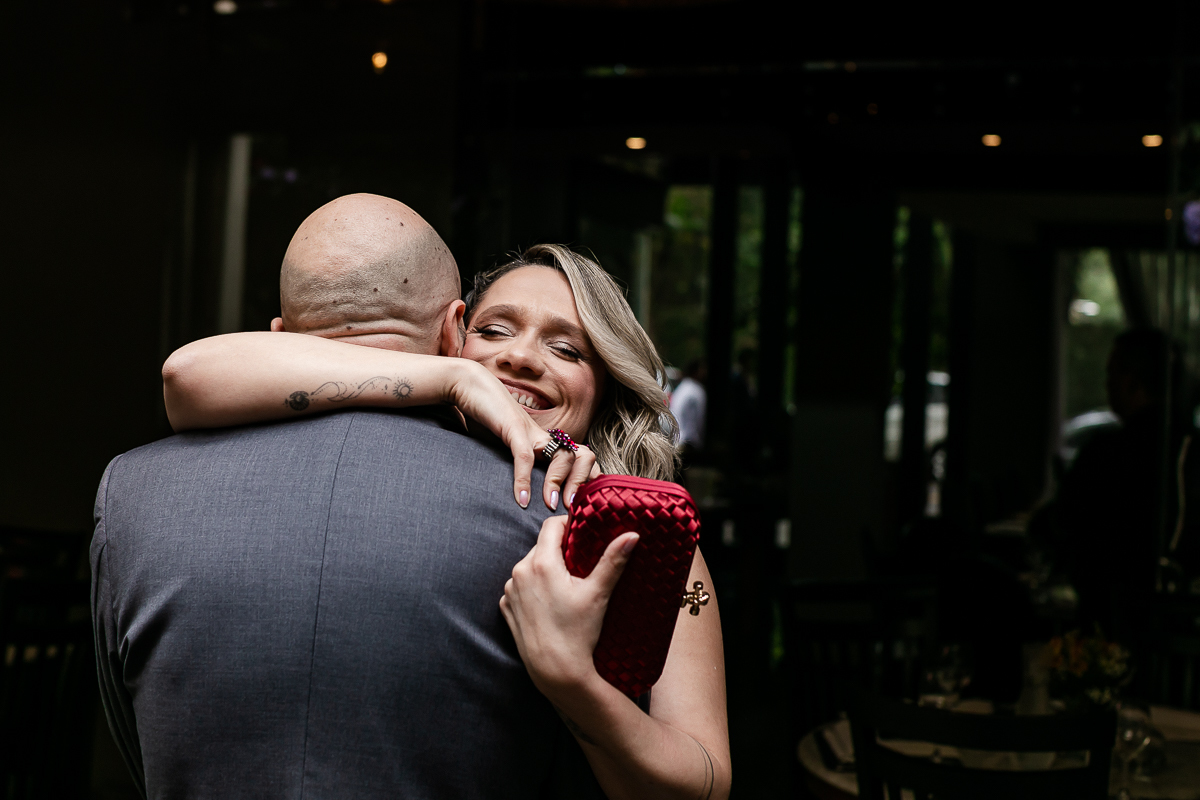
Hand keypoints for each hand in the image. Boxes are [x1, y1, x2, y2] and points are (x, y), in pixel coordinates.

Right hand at [449, 361, 594, 508]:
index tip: (580, 505)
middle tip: (569, 509)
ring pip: (563, 456)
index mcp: (547, 442)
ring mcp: (532, 431)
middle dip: (582, 484)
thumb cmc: (486, 419)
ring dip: (557, 484)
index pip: (582, 460)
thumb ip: (517, 466)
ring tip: (548, 506)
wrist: (469, 386)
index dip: (587, 481)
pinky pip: (525, 457)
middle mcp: (546, 436)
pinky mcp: (513, 428)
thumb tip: (520, 496)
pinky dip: (523, 480)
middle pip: (583, 456)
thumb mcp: (506, 447)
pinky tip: (521, 499)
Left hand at [499, 516, 638, 697]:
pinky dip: (533, 588)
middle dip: (560, 551)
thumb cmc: (577, 633)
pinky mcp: (506, 607)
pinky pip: (520, 586)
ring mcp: (510, 591)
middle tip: (581, 564)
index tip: (582, 533)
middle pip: (541, 547)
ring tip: (566, 586)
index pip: (551, 526)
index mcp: (540, 563)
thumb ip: (612, 560)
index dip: (568, 524)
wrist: (555, 671)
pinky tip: (550, 602)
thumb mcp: (598, 594)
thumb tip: (631, 535)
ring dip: (546, 569)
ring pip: (530, 566)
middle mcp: (519, 572)